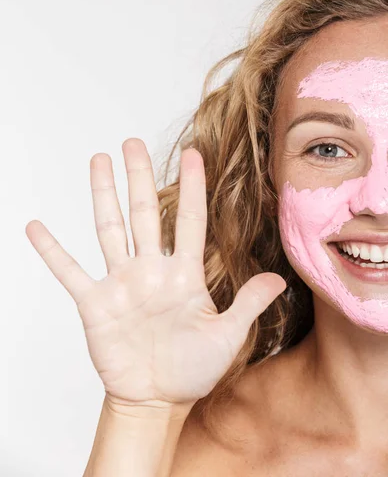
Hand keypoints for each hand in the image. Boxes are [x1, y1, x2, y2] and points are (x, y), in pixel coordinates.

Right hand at [26, 138, 285, 406]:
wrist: (158, 398)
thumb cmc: (193, 368)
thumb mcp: (227, 337)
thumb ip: (248, 305)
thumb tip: (279, 280)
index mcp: (184, 274)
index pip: (190, 221)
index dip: (192, 188)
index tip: (194, 154)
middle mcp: (151, 270)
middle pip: (145, 213)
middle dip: (140, 177)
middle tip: (133, 142)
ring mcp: (121, 283)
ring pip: (110, 229)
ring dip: (103, 195)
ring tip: (98, 160)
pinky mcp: (96, 303)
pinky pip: (70, 272)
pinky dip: (52, 251)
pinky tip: (36, 227)